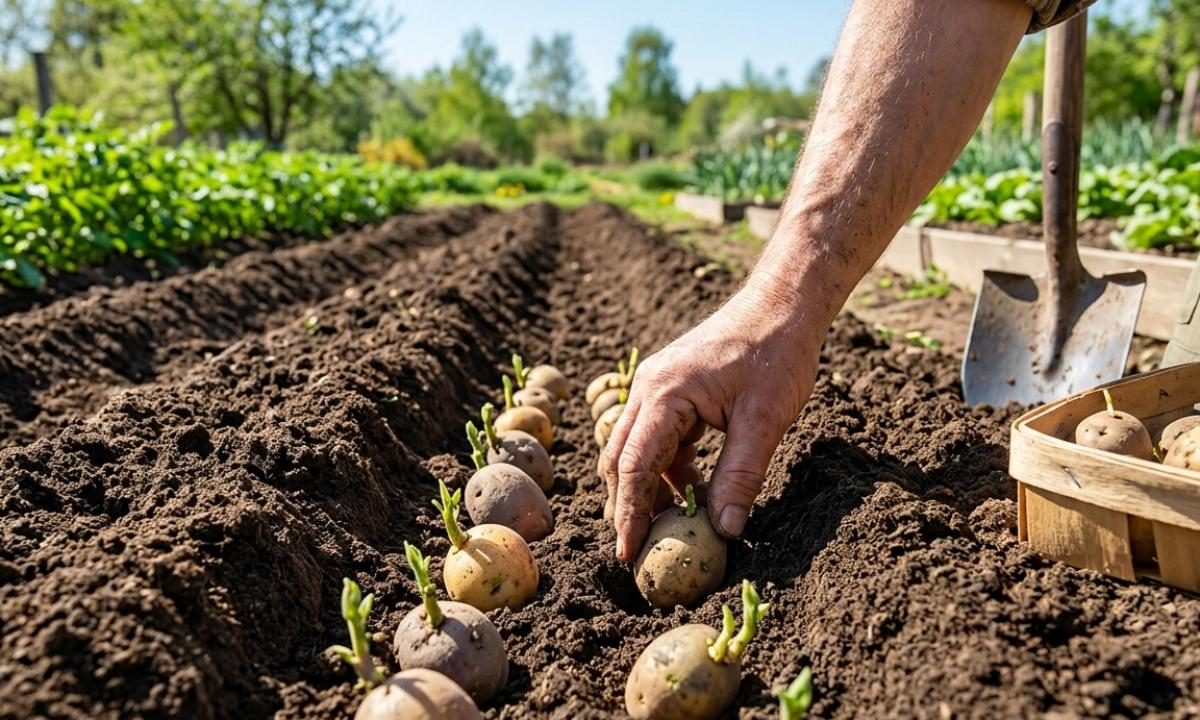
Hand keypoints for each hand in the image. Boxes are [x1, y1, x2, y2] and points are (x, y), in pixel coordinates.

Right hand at [602, 283, 823, 561]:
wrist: (784, 303)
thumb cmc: (776, 352)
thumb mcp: (764, 420)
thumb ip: (741, 477)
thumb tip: (726, 531)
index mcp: (664, 395)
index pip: (634, 466)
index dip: (629, 514)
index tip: (628, 552)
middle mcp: (649, 389)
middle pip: (621, 459)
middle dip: (626, 507)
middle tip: (637, 552)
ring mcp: (657, 387)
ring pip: (637, 450)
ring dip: (649, 489)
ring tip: (668, 529)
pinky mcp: (673, 390)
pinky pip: (659, 438)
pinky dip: (669, 469)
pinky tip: (692, 491)